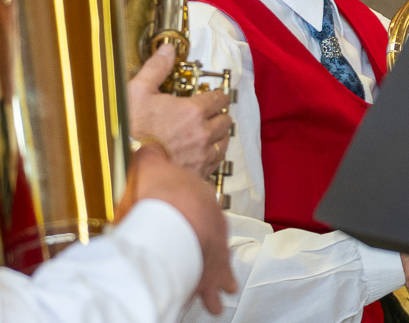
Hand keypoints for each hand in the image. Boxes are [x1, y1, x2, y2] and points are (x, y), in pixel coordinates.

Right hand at [121, 144, 237, 313]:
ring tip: (217, 296)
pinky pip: (214, 284)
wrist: (170, 220)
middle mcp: (214, 223)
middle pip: (213, 236)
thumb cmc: (158, 195)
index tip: (188, 222)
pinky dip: (212, 294)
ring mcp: (214, 246)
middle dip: (208, 250)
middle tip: (207, 262)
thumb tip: (146, 148)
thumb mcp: (149, 166)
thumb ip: (149, 158)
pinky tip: (215, 303)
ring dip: (216, 279)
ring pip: (218, 263)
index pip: (200, 205)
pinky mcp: (209, 269)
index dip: (193, 215)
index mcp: (201, 197)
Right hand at [127, 44, 232, 177]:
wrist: (122, 167)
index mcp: (193, 111)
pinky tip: (203, 152)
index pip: (220, 99)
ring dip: (219, 135)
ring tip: (209, 132)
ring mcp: (202, 155)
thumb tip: (167, 50)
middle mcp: (203, 133)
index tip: (214, 96)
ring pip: (224, 141)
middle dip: (220, 115)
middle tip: (211, 114)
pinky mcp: (198, 172)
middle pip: (226, 120)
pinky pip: (216, 161)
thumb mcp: (138, 92)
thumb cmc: (129, 129)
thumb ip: (156, 69)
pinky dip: (213, 155)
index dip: (218, 96)